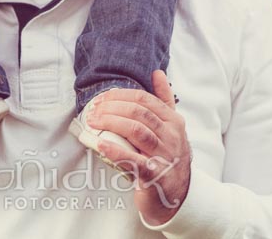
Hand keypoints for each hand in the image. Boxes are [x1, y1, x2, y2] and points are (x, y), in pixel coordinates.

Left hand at [87, 71, 190, 226]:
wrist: (177, 197)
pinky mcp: (155, 177)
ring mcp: (165, 156)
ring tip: (94, 122)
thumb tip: (157, 73)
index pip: (144, 99)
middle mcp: (171, 136)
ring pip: (137, 131)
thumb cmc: (169, 157)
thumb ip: (164, 100)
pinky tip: (101, 145)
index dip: (120, 96)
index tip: (102, 99)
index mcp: (174, 121)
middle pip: (139, 113)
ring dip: (112, 123)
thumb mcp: (172, 127)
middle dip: (112, 108)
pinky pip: (135, 161)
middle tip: (93, 111)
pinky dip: (116, 151)